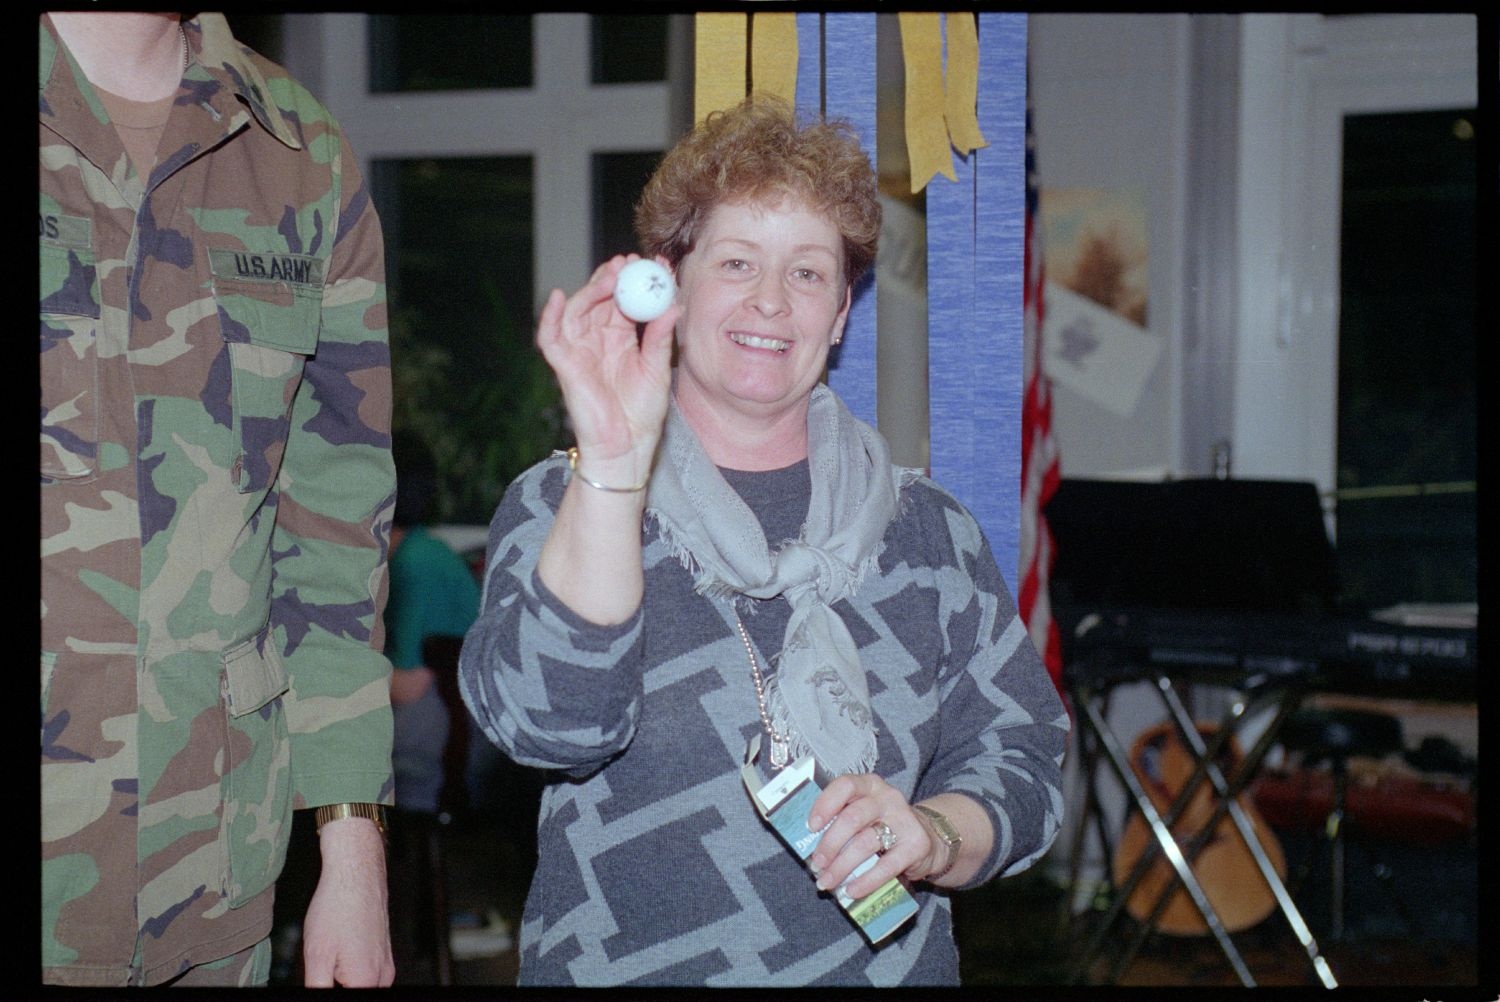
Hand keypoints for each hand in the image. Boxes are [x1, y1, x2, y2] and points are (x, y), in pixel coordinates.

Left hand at [302, 816, 393, 986]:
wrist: (356, 871)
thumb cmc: (337, 906)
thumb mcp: (316, 956)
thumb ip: (317, 988)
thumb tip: (315, 998)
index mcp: (365, 980)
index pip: (344, 999)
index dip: (328, 986)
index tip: (322, 972)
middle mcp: (383, 975)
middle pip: (355, 991)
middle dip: (335, 983)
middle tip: (322, 963)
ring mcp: (387, 962)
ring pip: (362, 984)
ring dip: (343, 978)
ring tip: (330, 952)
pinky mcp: (385, 952)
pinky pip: (369, 972)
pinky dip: (352, 968)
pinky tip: (339, 947)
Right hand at [536, 255, 679, 485]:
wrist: (628, 445)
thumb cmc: (642, 412)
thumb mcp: (656, 367)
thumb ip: (660, 336)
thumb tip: (674, 304)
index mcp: (620, 338)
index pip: (624, 301)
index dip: (635, 282)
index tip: (653, 265)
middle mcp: (597, 339)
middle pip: (599, 299)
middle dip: (612, 278)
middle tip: (629, 263)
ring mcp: (579, 350)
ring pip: (578, 310)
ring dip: (591, 289)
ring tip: (611, 275)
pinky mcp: (564, 364)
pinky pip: (550, 337)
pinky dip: (550, 316)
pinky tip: (559, 297)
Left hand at [805, 774, 940, 899]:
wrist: (928, 838)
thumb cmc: (883, 826)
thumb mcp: (864, 815)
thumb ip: (841, 822)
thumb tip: (809, 849)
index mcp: (869, 785)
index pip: (845, 786)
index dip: (825, 805)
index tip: (810, 827)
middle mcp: (888, 798)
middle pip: (852, 818)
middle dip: (830, 844)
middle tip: (816, 865)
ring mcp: (904, 820)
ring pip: (865, 843)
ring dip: (842, 866)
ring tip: (827, 882)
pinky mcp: (916, 845)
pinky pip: (886, 866)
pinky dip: (865, 881)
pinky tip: (851, 891)